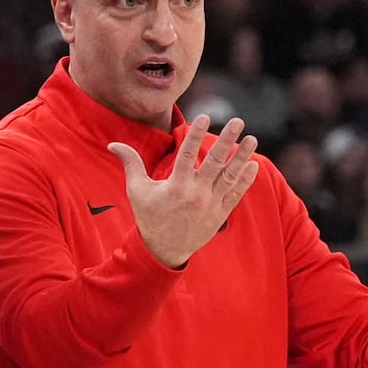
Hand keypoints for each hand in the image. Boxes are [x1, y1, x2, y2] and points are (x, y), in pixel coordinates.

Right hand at [109, 115, 259, 268]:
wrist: (164, 251)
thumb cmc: (149, 217)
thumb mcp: (136, 191)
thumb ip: (130, 164)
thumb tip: (113, 144)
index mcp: (176, 186)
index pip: (188, 154)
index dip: (195, 134)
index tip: (204, 116)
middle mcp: (196, 194)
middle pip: (215, 162)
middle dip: (227, 140)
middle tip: (237, 121)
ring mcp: (211, 204)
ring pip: (230, 176)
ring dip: (242, 157)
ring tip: (252, 139)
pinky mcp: (220, 214)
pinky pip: (236, 194)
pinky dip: (245, 180)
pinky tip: (254, 165)